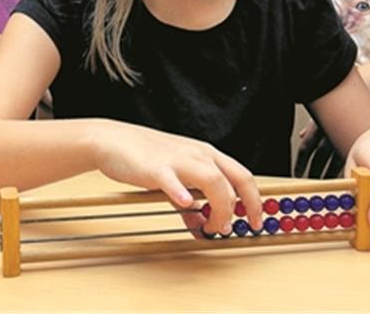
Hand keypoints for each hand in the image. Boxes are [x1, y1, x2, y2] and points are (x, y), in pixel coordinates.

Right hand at [92, 121, 263, 236]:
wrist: (113, 141)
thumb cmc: (145, 159)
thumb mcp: (176, 180)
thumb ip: (192, 203)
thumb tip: (202, 226)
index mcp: (206, 155)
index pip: (242, 176)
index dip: (254, 200)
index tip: (256, 221)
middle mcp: (198, 155)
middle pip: (235, 179)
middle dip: (246, 206)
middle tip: (240, 229)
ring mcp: (178, 160)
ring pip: (213, 181)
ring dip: (220, 208)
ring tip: (213, 227)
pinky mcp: (156, 169)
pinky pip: (173, 181)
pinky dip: (182, 193)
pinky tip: (186, 205)